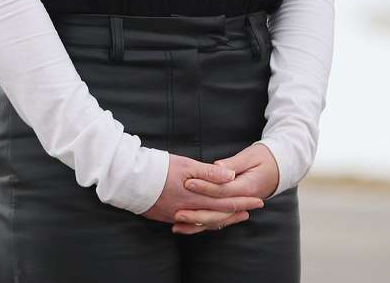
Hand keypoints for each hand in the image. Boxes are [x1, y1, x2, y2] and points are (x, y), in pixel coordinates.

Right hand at [141, 153, 264, 228]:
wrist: (131, 179)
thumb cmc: (160, 168)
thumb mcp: (187, 165)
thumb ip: (210, 173)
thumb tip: (231, 177)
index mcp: (197, 196)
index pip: (226, 201)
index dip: (243, 201)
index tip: (258, 200)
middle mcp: (190, 209)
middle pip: (218, 214)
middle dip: (237, 211)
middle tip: (253, 209)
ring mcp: (178, 215)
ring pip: (206, 221)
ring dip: (223, 218)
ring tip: (236, 216)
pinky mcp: (168, 217)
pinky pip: (191, 224)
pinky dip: (204, 223)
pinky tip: (209, 221)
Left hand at [173, 143, 279, 234]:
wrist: (280, 168)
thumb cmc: (264, 158)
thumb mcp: (251, 156)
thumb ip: (233, 163)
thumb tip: (218, 167)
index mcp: (248, 187)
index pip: (223, 190)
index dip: (205, 187)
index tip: (187, 183)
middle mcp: (243, 201)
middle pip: (218, 211)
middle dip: (196, 213)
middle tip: (176, 212)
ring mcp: (239, 207)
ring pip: (217, 220)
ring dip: (197, 223)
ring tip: (177, 224)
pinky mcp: (234, 208)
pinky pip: (218, 219)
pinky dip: (203, 224)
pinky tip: (187, 226)